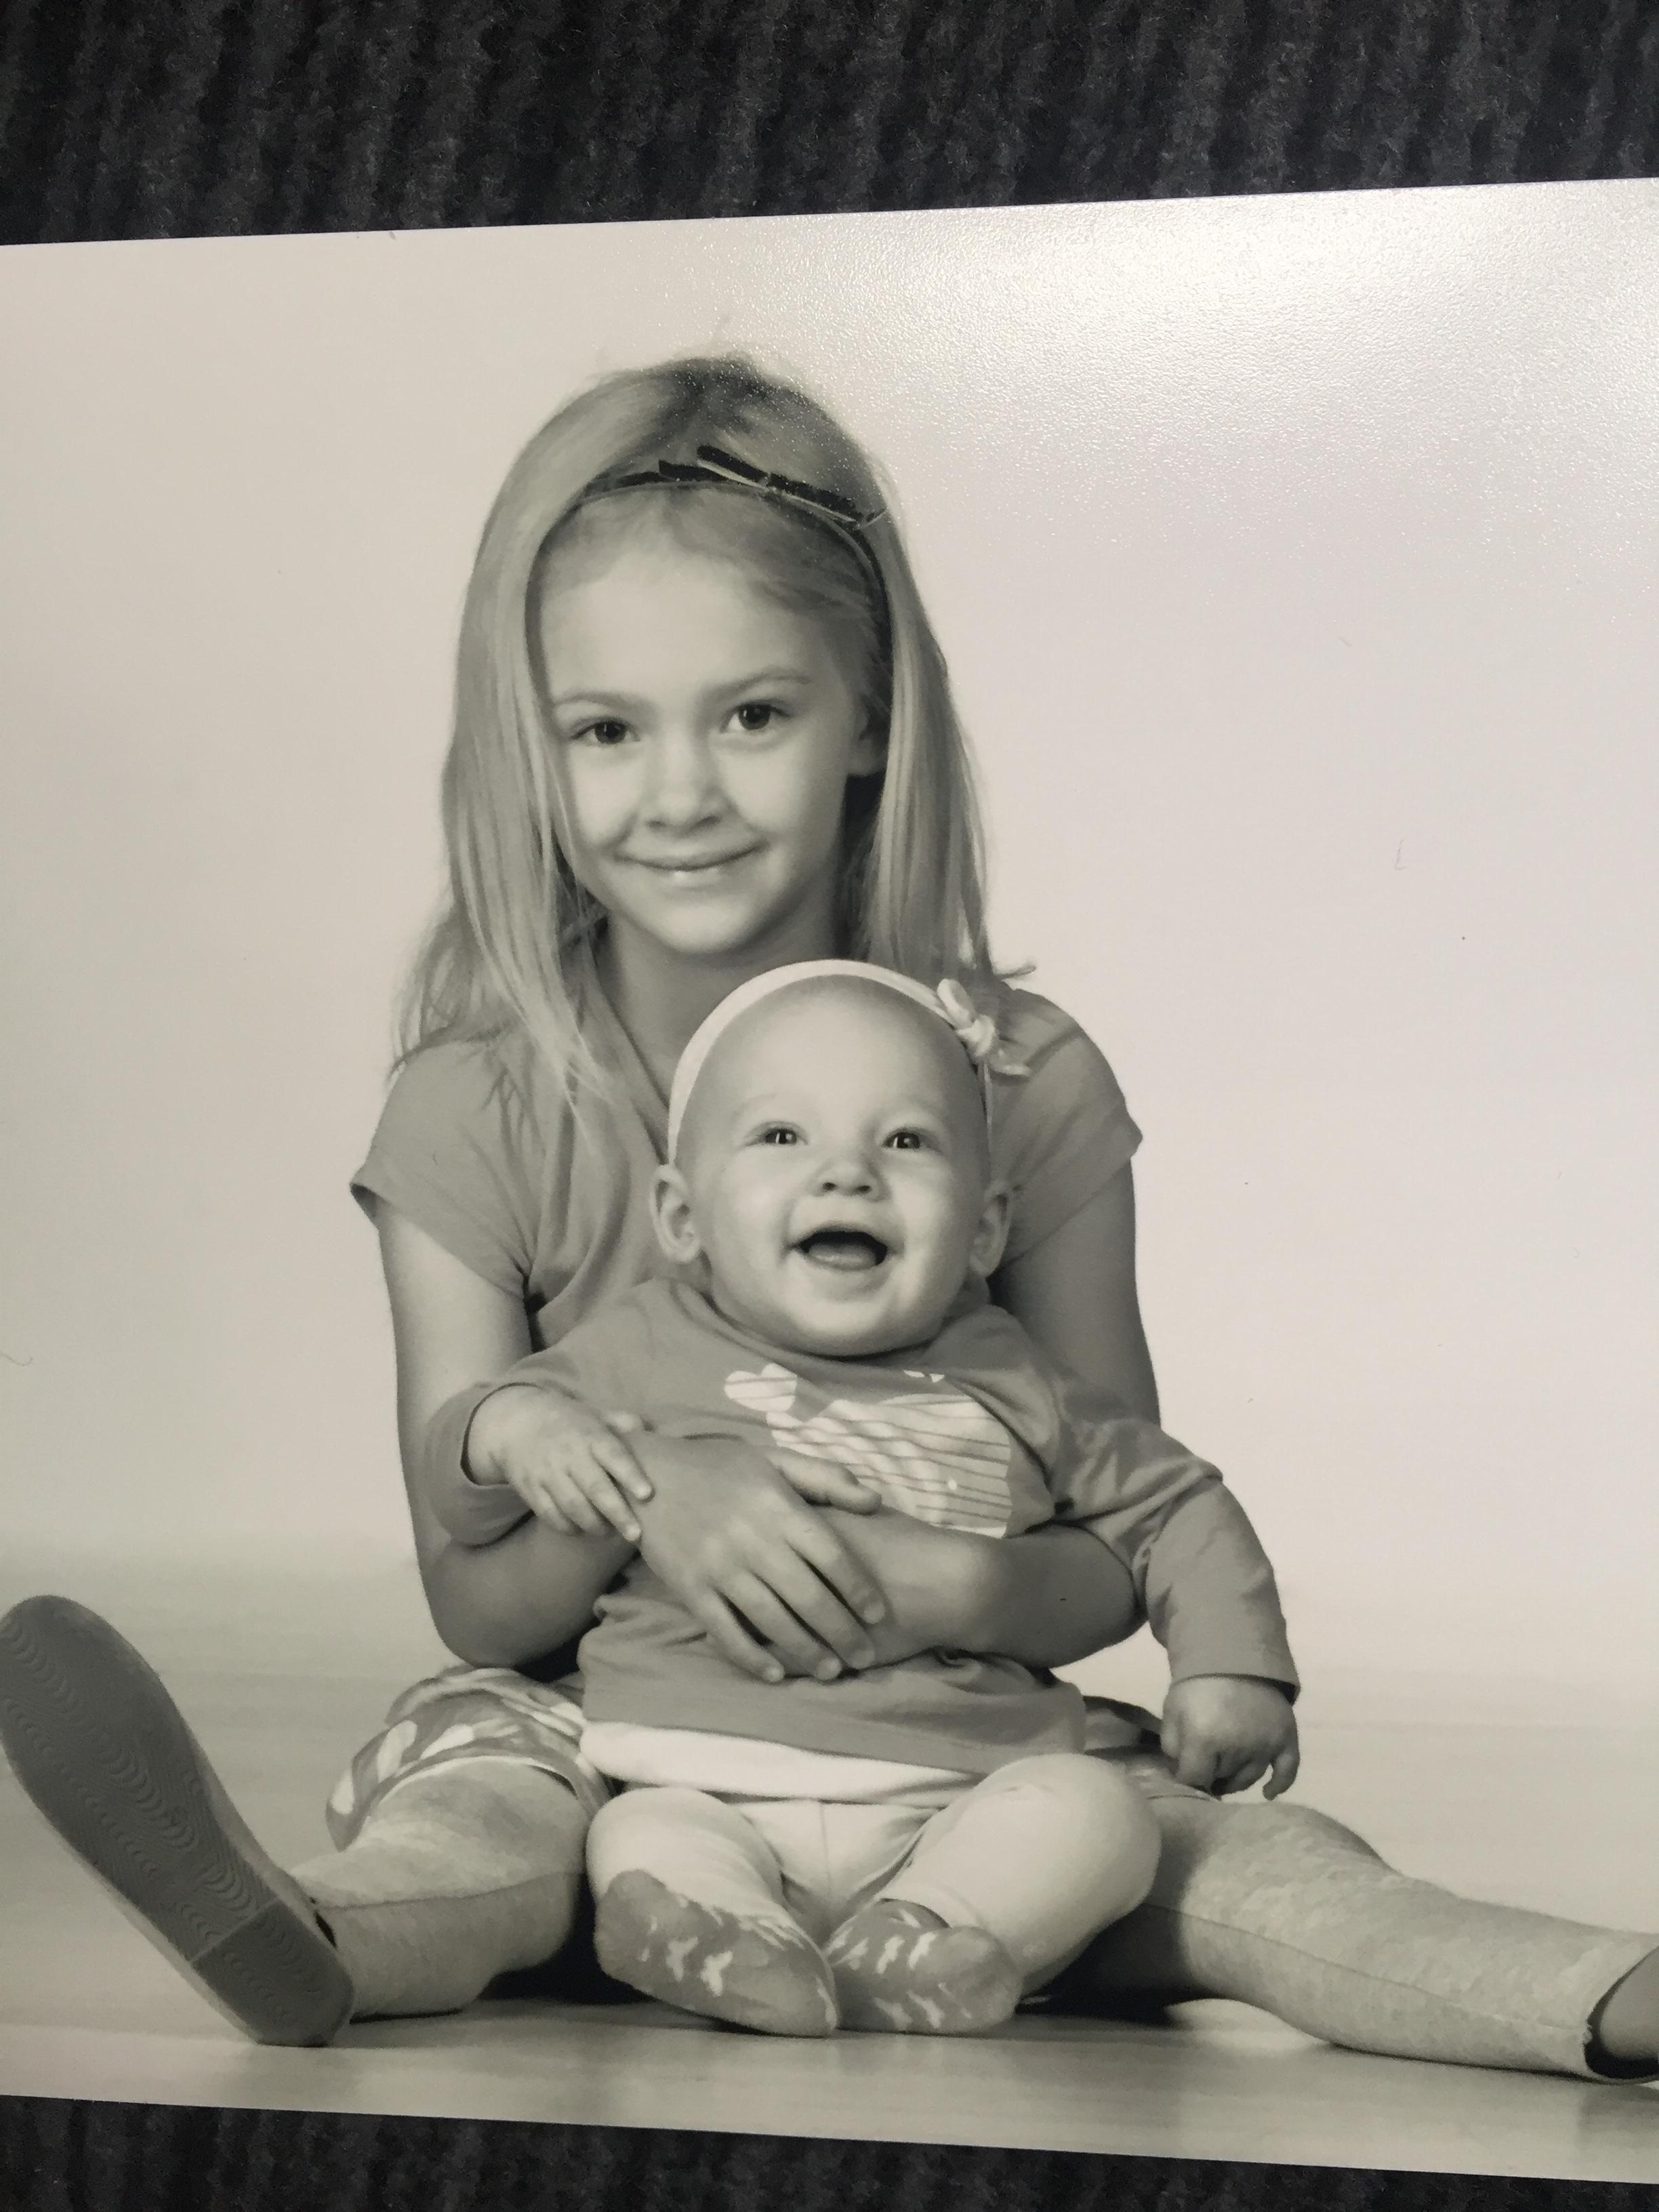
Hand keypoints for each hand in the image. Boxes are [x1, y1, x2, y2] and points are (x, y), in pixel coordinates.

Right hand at [466, 1384, 652, 1541]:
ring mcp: (548, 1473)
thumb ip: (622, 1423)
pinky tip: (579, 1530)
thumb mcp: (595, 1414)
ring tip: (608, 1534)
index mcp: (591, 1435)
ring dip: (593, 1524)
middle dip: (617, 1513)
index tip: (647, 1494)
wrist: (516, 1423)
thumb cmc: (568, 1423)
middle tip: (636, 1535)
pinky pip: (549, 1513)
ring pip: (572, 1505)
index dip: (631, 1475)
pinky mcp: (531, 1489)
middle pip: (595, 1488)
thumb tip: (652, 1429)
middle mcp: (570, 1455)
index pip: (614, 1455)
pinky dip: (565, 1526)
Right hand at [632, 1437, 887, 1686]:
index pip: (832, 1555)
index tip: (879, 1615)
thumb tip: (876, 1500)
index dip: (860, 1589)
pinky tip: (774, 1674)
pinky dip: (751, 1657)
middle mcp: (753, 1539)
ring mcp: (719, 1566)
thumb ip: (826, 1478)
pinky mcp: (690, 1587)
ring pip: (772, 1619)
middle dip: (842, 1632)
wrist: (647, 1474)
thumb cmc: (720, 1466)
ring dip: (805, 1651)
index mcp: (778, 1507)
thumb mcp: (774, 1459)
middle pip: (808, 1596)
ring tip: (830, 1671)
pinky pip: (725, 1631)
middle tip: (864, 1658)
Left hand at [1160, 1675, 1299, 1798]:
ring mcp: (1265, 1744)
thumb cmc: (1196, 1685)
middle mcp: (1238, 1747)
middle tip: (1207, 1764)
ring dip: (1236, 1778)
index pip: (1196, 1779)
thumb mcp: (1171, 1711)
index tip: (1187, 1772)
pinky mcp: (1285, 1738)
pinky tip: (1269, 1793)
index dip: (1188, 1778)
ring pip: (1249, 1778)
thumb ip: (1172, 1748)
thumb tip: (1183, 1775)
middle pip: (1223, 1778)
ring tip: (1227, 1772)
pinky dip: (1280, 1784)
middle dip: (1212, 1773)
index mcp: (1205, 1739)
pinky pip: (1288, 1770)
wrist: (1231, 1653)